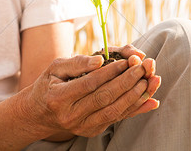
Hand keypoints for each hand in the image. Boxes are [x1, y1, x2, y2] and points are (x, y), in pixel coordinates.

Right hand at [24, 52, 159, 138]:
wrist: (40, 113)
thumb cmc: (49, 84)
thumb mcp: (55, 68)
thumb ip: (77, 62)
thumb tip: (99, 60)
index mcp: (59, 98)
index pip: (90, 83)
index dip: (110, 72)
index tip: (125, 60)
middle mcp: (71, 116)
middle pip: (105, 98)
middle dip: (127, 82)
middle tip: (142, 68)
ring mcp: (83, 126)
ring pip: (114, 111)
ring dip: (136, 95)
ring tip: (150, 80)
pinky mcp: (93, 130)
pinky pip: (118, 119)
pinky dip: (136, 109)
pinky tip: (151, 99)